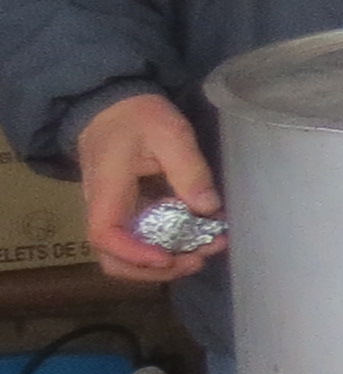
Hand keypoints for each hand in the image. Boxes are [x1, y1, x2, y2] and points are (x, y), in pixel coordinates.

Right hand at [76, 94, 220, 283]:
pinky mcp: (128, 211)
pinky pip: (141, 239)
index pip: (105, 235)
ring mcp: (114, 212)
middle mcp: (103, 208)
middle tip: (198, 259)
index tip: (168, 256)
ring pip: (128, 255)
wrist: (112, 104)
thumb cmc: (137, 116)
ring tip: (206, 250)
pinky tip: (199, 237)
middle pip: (114, 258)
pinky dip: (168, 245)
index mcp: (106, 190)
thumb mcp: (170, 132)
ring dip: (166, 261)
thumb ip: (189, 169)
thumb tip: (207, 208)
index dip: (135, 254)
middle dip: (156, 268)